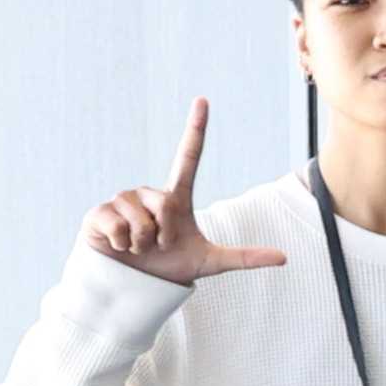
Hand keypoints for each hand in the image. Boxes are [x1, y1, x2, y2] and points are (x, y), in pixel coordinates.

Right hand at [84, 103, 285, 285]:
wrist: (133, 285)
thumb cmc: (169, 267)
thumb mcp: (210, 262)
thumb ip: (245, 257)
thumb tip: (284, 257)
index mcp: (176, 196)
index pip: (188, 156)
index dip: (195, 129)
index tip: (202, 100)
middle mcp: (149, 193)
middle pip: (166, 203)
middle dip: (163, 233)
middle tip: (156, 245)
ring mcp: (123, 200)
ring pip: (141, 218)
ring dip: (142, 241)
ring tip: (137, 246)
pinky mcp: (100, 212)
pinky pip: (117, 225)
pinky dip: (121, 243)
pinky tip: (117, 246)